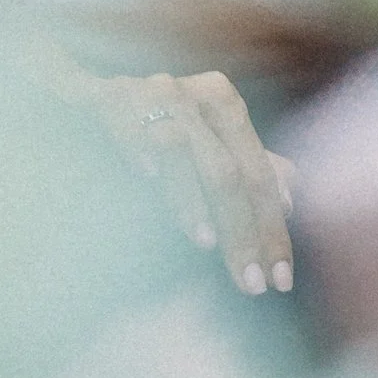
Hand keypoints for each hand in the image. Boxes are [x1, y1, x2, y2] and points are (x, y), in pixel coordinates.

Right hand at [90, 69, 294, 294]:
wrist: (86, 92)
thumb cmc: (152, 125)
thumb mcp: (207, 145)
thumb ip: (250, 169)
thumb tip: (291, 203)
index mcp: (222, 104)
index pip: (257, 176)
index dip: (272, 230)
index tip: (282, 282)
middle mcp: (190, 94)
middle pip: (226, 171)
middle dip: (242, 232)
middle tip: (251, 285)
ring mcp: (146, 92)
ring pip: (179, 148)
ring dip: (191, 199)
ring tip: (206, 244)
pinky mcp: (102, 95)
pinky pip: (123, 117)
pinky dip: (136, 142)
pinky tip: (147, 173)